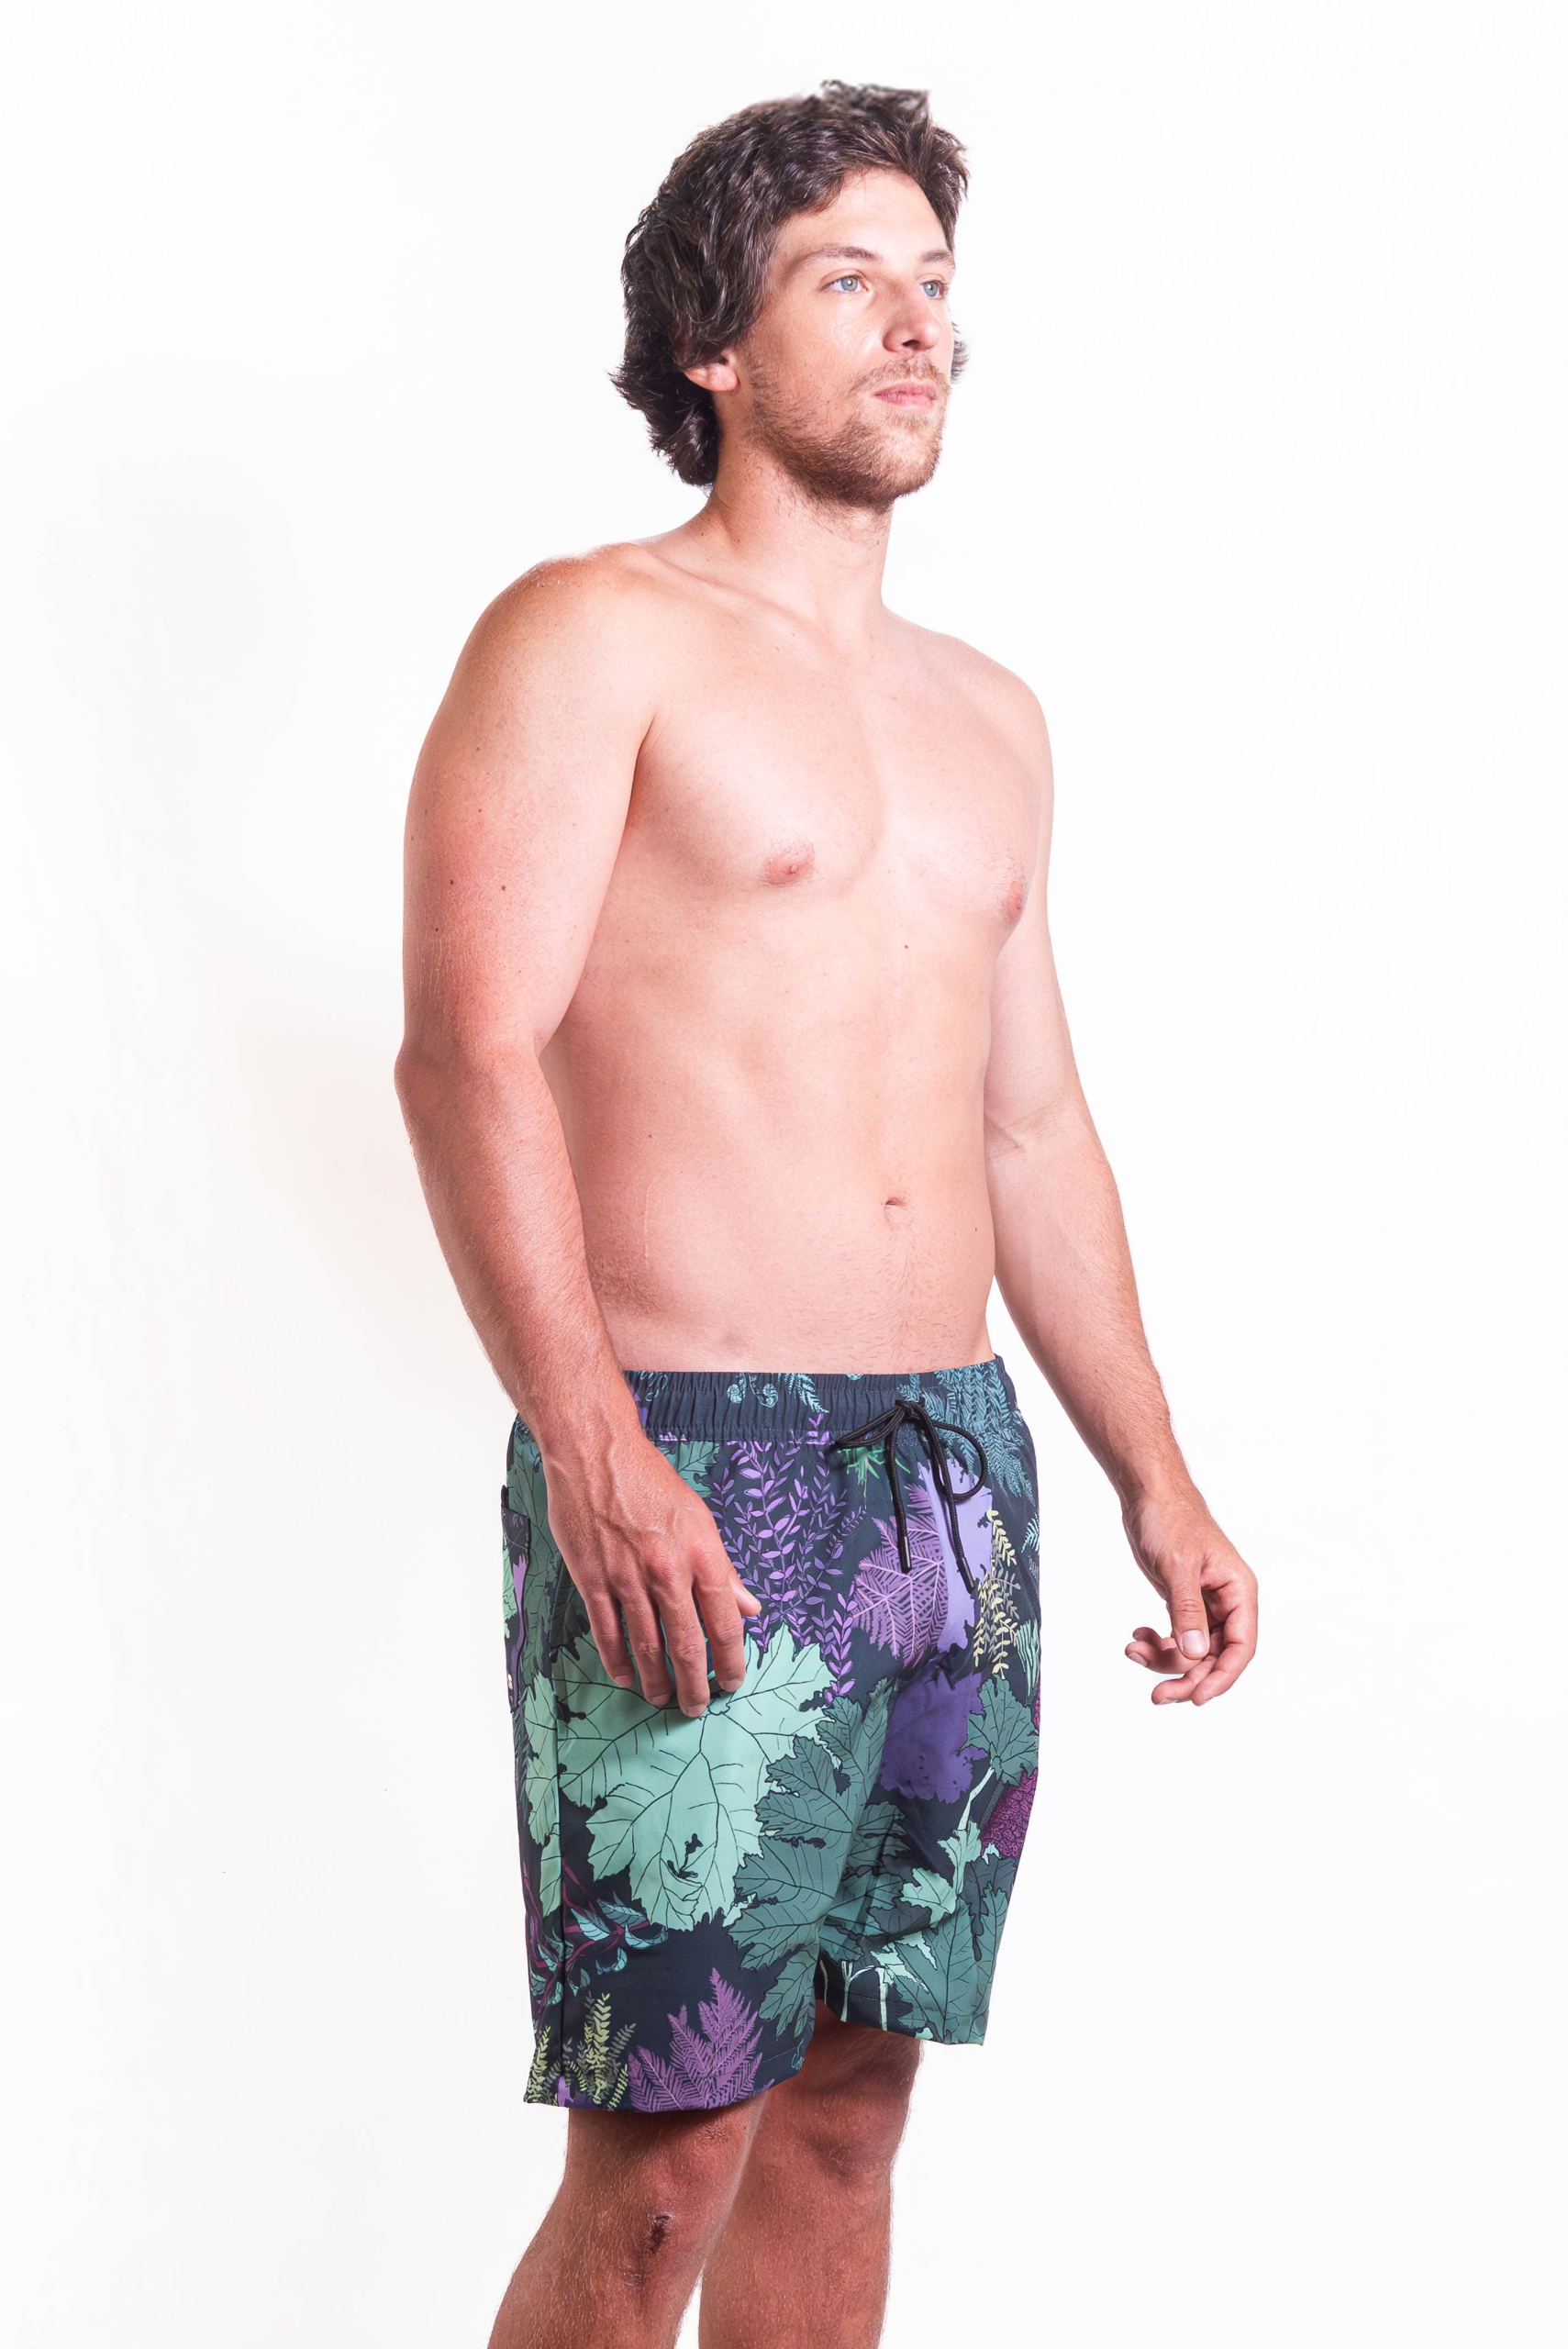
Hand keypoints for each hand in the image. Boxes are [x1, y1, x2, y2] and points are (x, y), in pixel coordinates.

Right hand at [545, 1433, 760, 1716]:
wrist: (596, 1453)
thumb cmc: (650, 1481)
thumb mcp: (699, 1518)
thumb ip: (723, 1568)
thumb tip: (750, 1606)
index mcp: (701, 1553)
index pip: (725, 1621)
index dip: (732, 1659)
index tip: (733, 1680)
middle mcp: (667, 1569)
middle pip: (687, 1643)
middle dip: (695, 1683)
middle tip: (697, 1706)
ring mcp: (626, 1577)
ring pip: (646, 1645)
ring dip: (656, 1680)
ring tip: (662, 1699)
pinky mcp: (591, 1578)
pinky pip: (607, 1631)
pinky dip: (617, 1660)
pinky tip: (626, 1676)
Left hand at [1121, 1481, 1257, 1705]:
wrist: (1148, 1494)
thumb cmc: (1170, 1518)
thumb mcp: (1177, 1566)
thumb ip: (1187, 1610)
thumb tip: (1196, 1653)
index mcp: (1239, 1591)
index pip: (1241, 1647)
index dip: (1222, 1677)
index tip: (1196, 1697)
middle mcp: (1227, 1602)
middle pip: (1215, 1657)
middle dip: (1186, 1676)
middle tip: (1158, 1695)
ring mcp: (1205, 1605)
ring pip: (1193, 1651)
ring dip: (1164, 1659)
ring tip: (1133, 1650)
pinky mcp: (1184, 1604)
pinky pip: (1177, 1637)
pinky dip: (1156, 1644)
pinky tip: (1137, 1638)